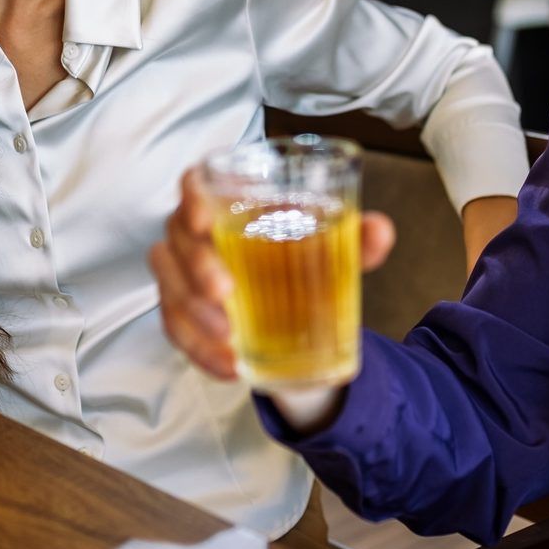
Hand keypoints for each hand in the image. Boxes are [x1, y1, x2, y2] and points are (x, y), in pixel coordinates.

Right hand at [152, 166, 395, 380]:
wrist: (294, 298)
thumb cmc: (300, 254)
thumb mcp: (335, 245)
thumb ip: (358, 236)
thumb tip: (380, 231)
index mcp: (228, 201)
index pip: (195, 184)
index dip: (191, 196)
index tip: (204, 219)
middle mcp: (196, 233)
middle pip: (177, 239)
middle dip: (195, 267)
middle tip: (224, 292)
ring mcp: (183, 273)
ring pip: (169, 286)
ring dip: (194, 314)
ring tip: (230, 337)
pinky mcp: (183, 311)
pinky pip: (177, 330)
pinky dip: (200, 350)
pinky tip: (229, 365)